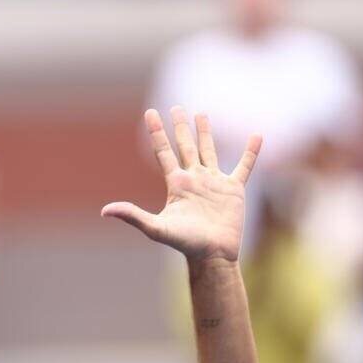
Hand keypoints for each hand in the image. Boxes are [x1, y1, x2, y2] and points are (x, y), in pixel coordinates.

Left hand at [103, 107, 261, 263]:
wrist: (212, 255)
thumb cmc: (185, 244)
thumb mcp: (156, 228)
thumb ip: (132, 216)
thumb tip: (105, 211)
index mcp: (177, 184)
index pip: (164, 151)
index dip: (157, 132)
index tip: (150, 113)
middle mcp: (194, 179)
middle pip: (185, 146)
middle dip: (180, 127)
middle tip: (176, 107)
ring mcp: (214, 182)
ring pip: (209, 151)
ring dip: (206, 133)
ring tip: (201, 114)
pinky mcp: (234, 189)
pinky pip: (244, 166)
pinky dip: (251, 152)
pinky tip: (256, 137)